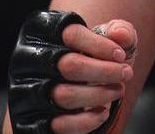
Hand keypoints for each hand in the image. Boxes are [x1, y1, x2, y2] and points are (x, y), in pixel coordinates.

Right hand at [7, 11, 136, 133]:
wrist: (76, 89)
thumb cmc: (93, 57)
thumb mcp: (110, 38)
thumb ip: (120, 31)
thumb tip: (119, 34)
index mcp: (43, 31)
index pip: (71, 34)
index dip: (101, 45)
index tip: (121, 55)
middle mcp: (29, 59)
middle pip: (70, 65)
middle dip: (105, 71)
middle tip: (126, 73)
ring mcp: (27, 91)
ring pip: (65, 95)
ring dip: (100, 94)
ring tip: (119, 90)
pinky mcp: (33, 120)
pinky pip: (61, 124)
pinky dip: (88, 120)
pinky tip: (102, 112)